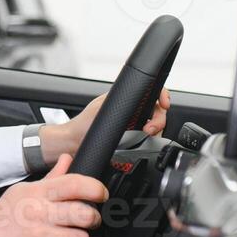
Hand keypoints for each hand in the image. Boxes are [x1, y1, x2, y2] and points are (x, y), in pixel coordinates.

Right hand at [0, 155, 106, 236]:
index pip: (75, 184)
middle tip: (89, 219)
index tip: (101, 194)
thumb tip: (68, 159)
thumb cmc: (2, 215)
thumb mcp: (24, 191)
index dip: (95, 188)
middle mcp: (40, 214)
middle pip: (85, 214)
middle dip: (93, 218)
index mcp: (38, 194)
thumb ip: (51, 178)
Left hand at [40, 87, 170, 164]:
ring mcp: (133, 128)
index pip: (151, 94)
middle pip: (157, 113)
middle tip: (149, 128)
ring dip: (154, 132)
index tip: (164, 103)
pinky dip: (148, 143)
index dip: (161, 97)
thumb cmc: (82, 125)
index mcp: (126, 100)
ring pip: (155, 128)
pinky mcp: (132, 143)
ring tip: (144, 136)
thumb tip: (134, 92)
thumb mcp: (103, 106)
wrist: (73, 144)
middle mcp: (132, 113)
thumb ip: (119, 99)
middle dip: (158, 120)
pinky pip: (147, 142)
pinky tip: (141, 143)